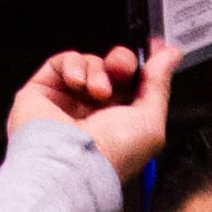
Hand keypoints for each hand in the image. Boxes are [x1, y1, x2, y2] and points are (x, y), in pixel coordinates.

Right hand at [9, 37, 181, 179]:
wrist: (70, 163)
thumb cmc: (110, 155)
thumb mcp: (151, 123)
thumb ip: (160, 86)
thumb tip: (169, 56)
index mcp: (121, 124)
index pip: (134, 85)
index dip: (145, 65)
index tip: (155, 48)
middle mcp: (94, 114)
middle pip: (113, 69)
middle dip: (122, 63)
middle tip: (121, 71)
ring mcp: (67, 103)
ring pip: (89, 64)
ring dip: (97, 71)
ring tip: (97, 92)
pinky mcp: (42, 93)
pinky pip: (62, 62)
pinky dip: (73, 65)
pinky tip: (76, 83)